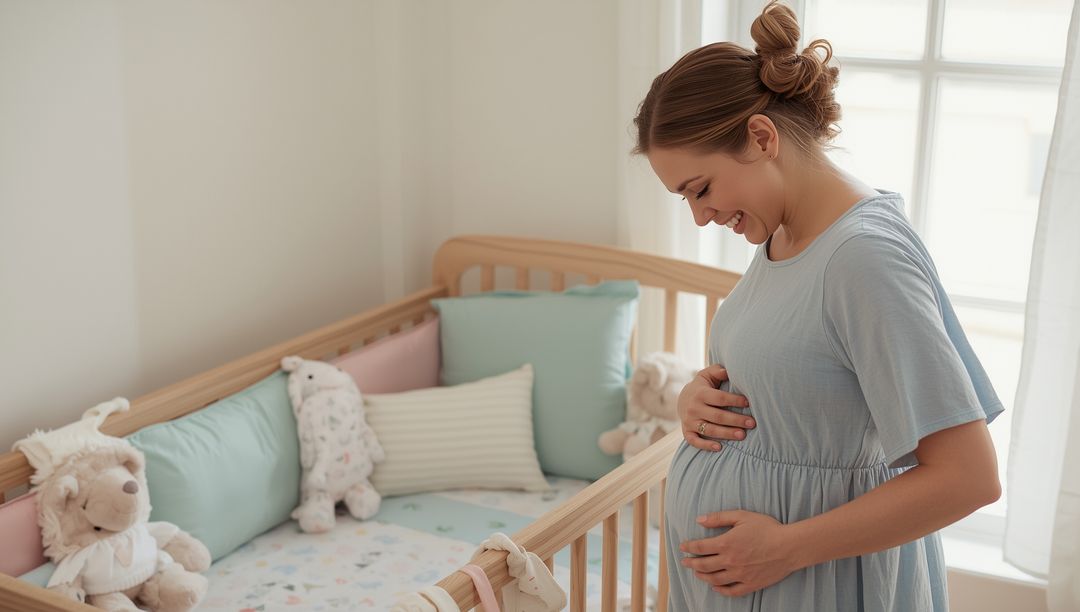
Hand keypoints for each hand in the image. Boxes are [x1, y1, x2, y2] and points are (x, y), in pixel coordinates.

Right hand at [678, 364, 754, 451]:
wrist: (682, 399)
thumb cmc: (702, 386)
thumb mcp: (707, 375)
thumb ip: (718, 371)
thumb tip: (728, 370)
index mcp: (700, 393)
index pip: (720, 398)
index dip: (735, 400)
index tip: (749, 403)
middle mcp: (694, 408)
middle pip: (717, 416)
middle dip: (735, 420)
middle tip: (752, 423)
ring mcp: (689, 421)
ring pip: (709, 430)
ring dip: (726, 434)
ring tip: (742, 435)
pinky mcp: (686, 431)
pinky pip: (695, 441)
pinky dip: (706, 445)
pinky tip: (719, 448)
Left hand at [679, 510, 798, 596]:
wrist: (789, 546)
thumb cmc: (767, 528)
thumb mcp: (742, 516)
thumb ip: (719, 518)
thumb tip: (699, 520)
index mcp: (726, 543)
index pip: (700, 547)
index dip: (688, 548)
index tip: (683, 547)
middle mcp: (730, 561)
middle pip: (704, 565)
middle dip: (691, 564)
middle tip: (685, 562)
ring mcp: (740, 574)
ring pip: (714, 579)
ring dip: (702, 576)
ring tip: (697, 573)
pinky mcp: (751, 584)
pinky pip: (731, 591)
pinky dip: (720, 590)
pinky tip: (715, 587)